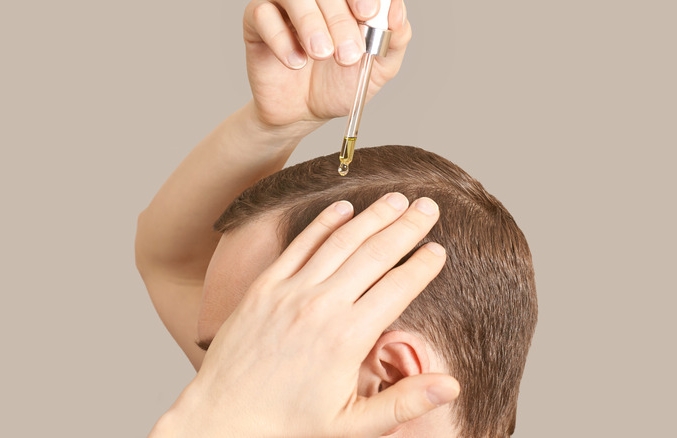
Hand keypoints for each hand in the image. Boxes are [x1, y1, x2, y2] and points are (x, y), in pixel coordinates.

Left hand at [160, 194, 459, 437]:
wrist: (223, 417)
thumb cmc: (289, 424)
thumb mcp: (352, 425)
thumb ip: (403, 402)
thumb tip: (452, 386)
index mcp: (348, 338)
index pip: (398, 288)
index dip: (423, 265)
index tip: (440, 249)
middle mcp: (322, 306)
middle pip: (374, 254)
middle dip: (406, 227)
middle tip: (429, 206)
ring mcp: (291, 291)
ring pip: (340, 242)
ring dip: (372, 217)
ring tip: (396, 199)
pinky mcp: (265, 286)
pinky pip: (299, 246)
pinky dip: (323, 223)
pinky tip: (343, 207)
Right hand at [243, 0, 410, 131]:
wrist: (303, 114)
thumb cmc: (339, 85)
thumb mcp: (379, 68)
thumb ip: (395, 38)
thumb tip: (396, 9)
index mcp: (346, 0)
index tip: (368, 14)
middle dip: (339, 19)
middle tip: (347, 54)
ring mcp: (284, 3)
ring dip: (311, 24)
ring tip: (321, 55)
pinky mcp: (257, 20)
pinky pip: (263, 14)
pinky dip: (281, 40)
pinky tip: (295, 62)